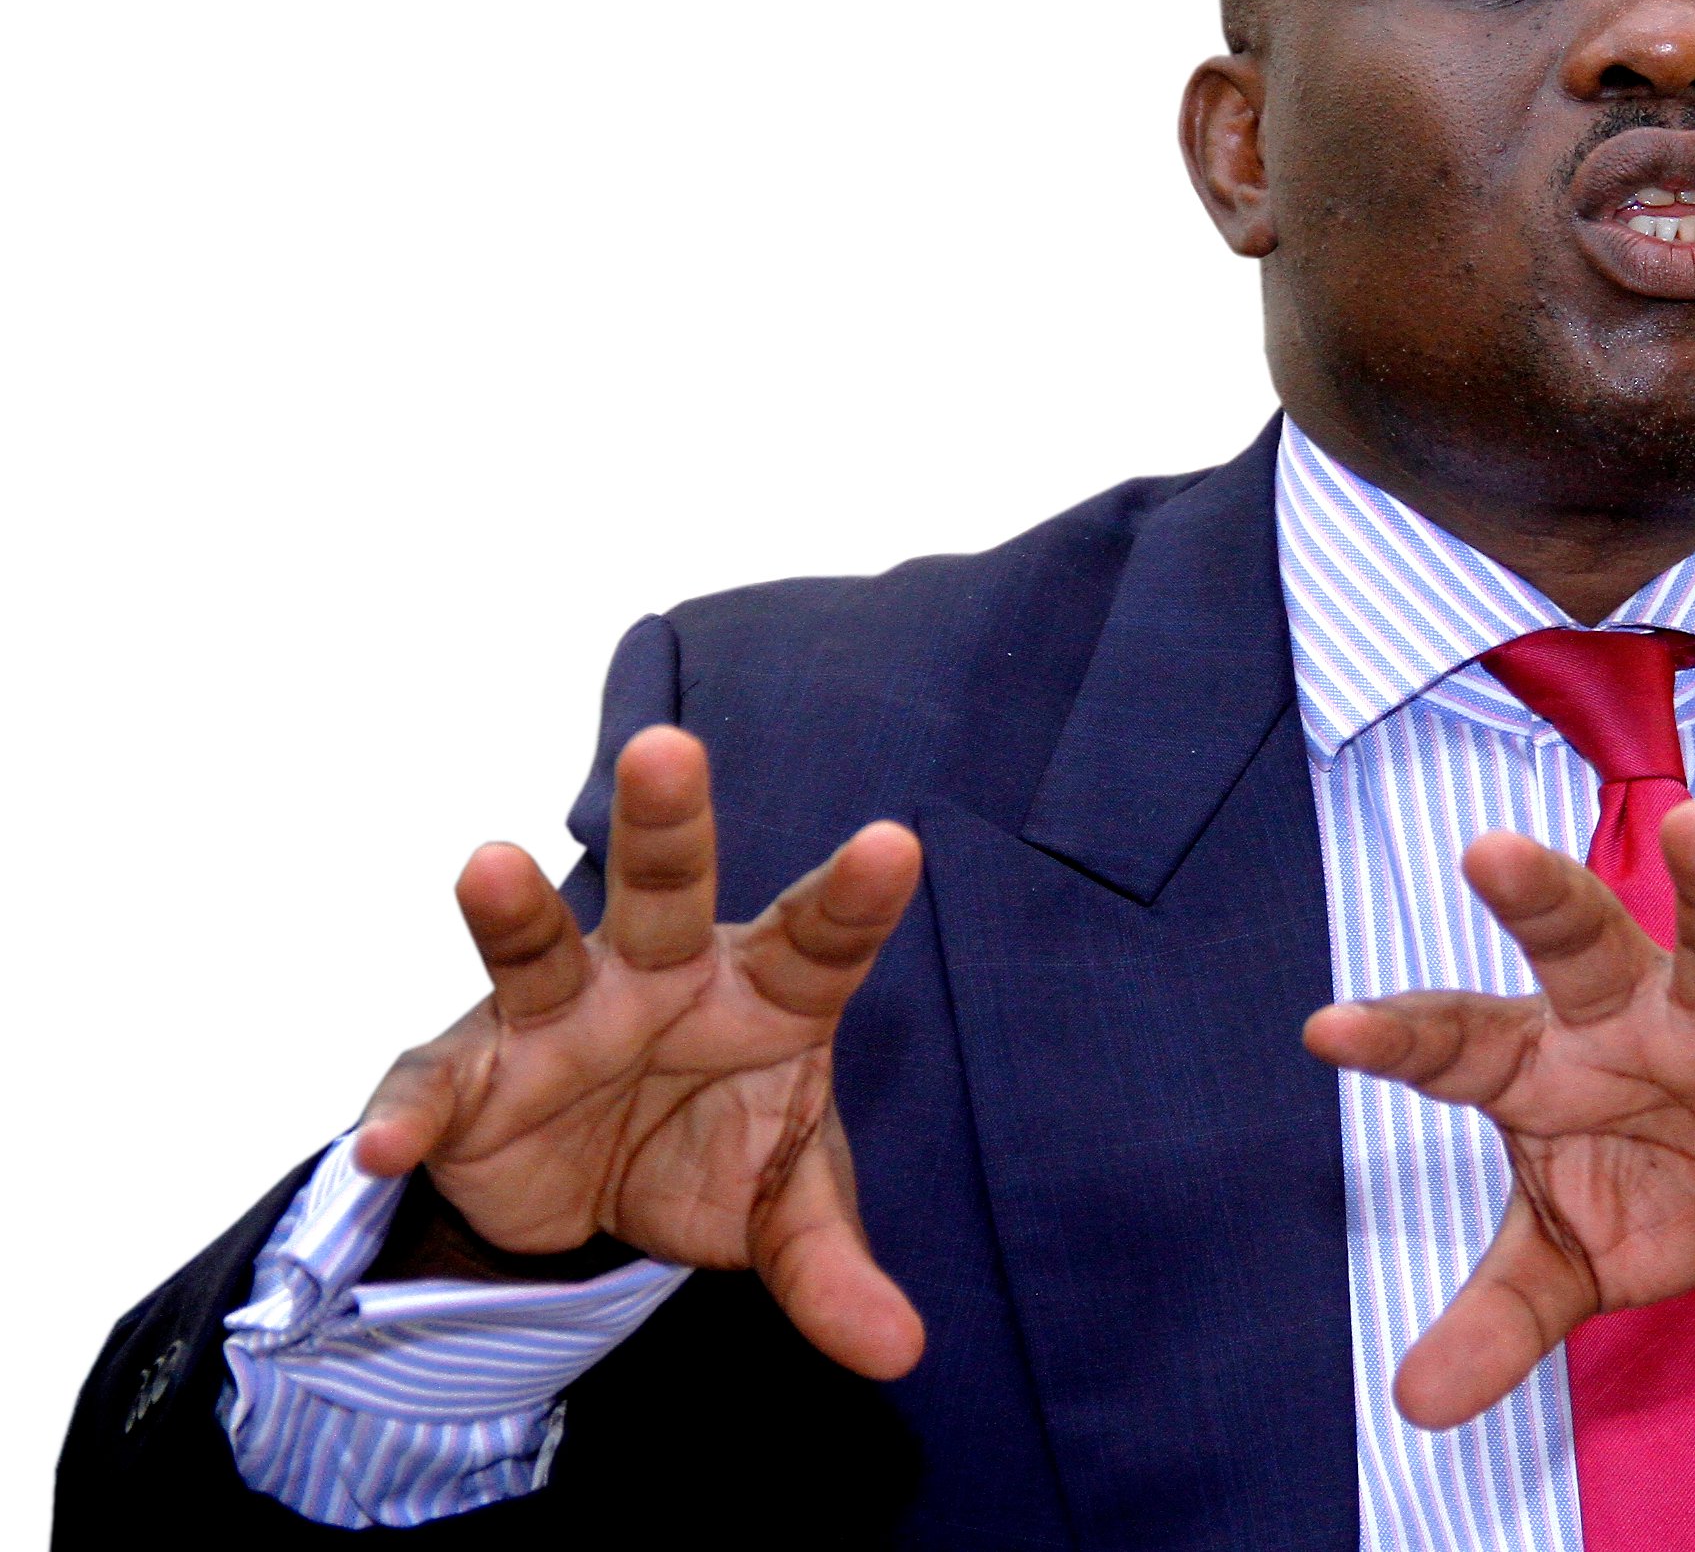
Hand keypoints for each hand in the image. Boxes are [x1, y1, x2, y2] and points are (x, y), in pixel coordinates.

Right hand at [354, 724, 925, 1379]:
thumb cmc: (717, 1152)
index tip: (898, 844)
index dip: (856, 895)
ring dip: (512, 910)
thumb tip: (897, 1353)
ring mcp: (559, 1016)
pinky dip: (410, 1115)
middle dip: (666, 822)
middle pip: (668, 888)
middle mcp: (661, 976)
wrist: (597, 1206)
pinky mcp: (470, 1078)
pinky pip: (434, 1090)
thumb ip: (833, 1270)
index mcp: (765, 990)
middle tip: (669, 747)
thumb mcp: (783, 1216)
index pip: (822, 937)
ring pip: (539, 945)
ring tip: (487, 864)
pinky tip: (390, 1143)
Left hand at [1303, 799, 1694, 1429]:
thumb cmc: (1668, 1181)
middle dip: (1542, 899)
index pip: (1463, 1044)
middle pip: (1584, 945)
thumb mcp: (1575, 1260)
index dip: (1401, 1039)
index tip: (1329, 1031)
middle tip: (1487, 851)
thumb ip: (1499, 1320)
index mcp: (1554, 1059)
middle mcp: (1639, 1017)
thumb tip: (1415, 1407)